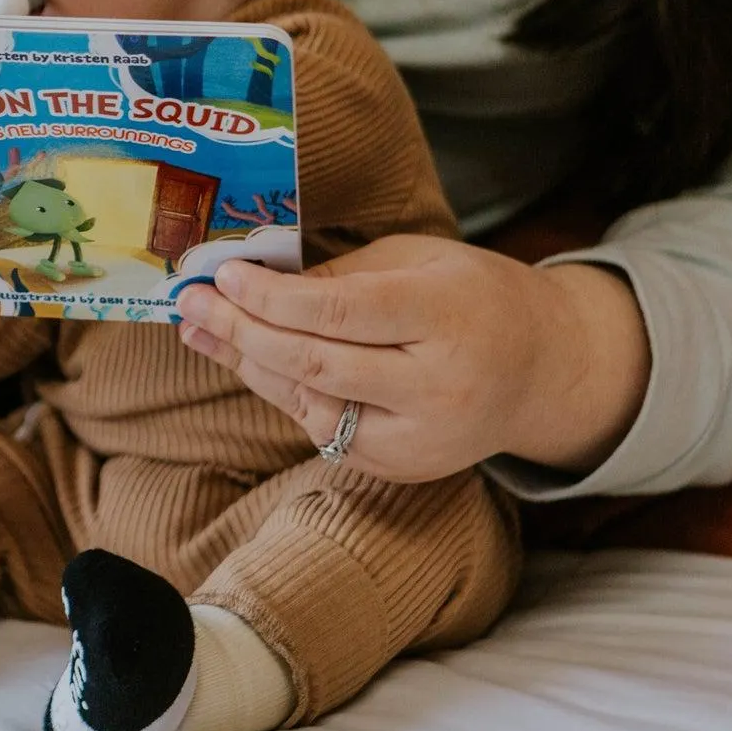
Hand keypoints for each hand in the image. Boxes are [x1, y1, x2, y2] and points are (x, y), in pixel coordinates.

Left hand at [176, 233, 650, 481]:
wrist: (540, 370)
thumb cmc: (469, 297)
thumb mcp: (417, 261)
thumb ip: (340, 275)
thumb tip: (252, 282)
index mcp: (447, 318)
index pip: (343, 314)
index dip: (274, 298)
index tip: (225, 274)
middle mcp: (436, 387)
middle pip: (317, 365)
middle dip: (243, 332)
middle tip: (192, 303)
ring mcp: (418, 439)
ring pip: (310, 404)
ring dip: (248, 365)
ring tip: (201, 329)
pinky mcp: (400, 469)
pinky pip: (322, 430)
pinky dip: (283, 393)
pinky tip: (249, 361)